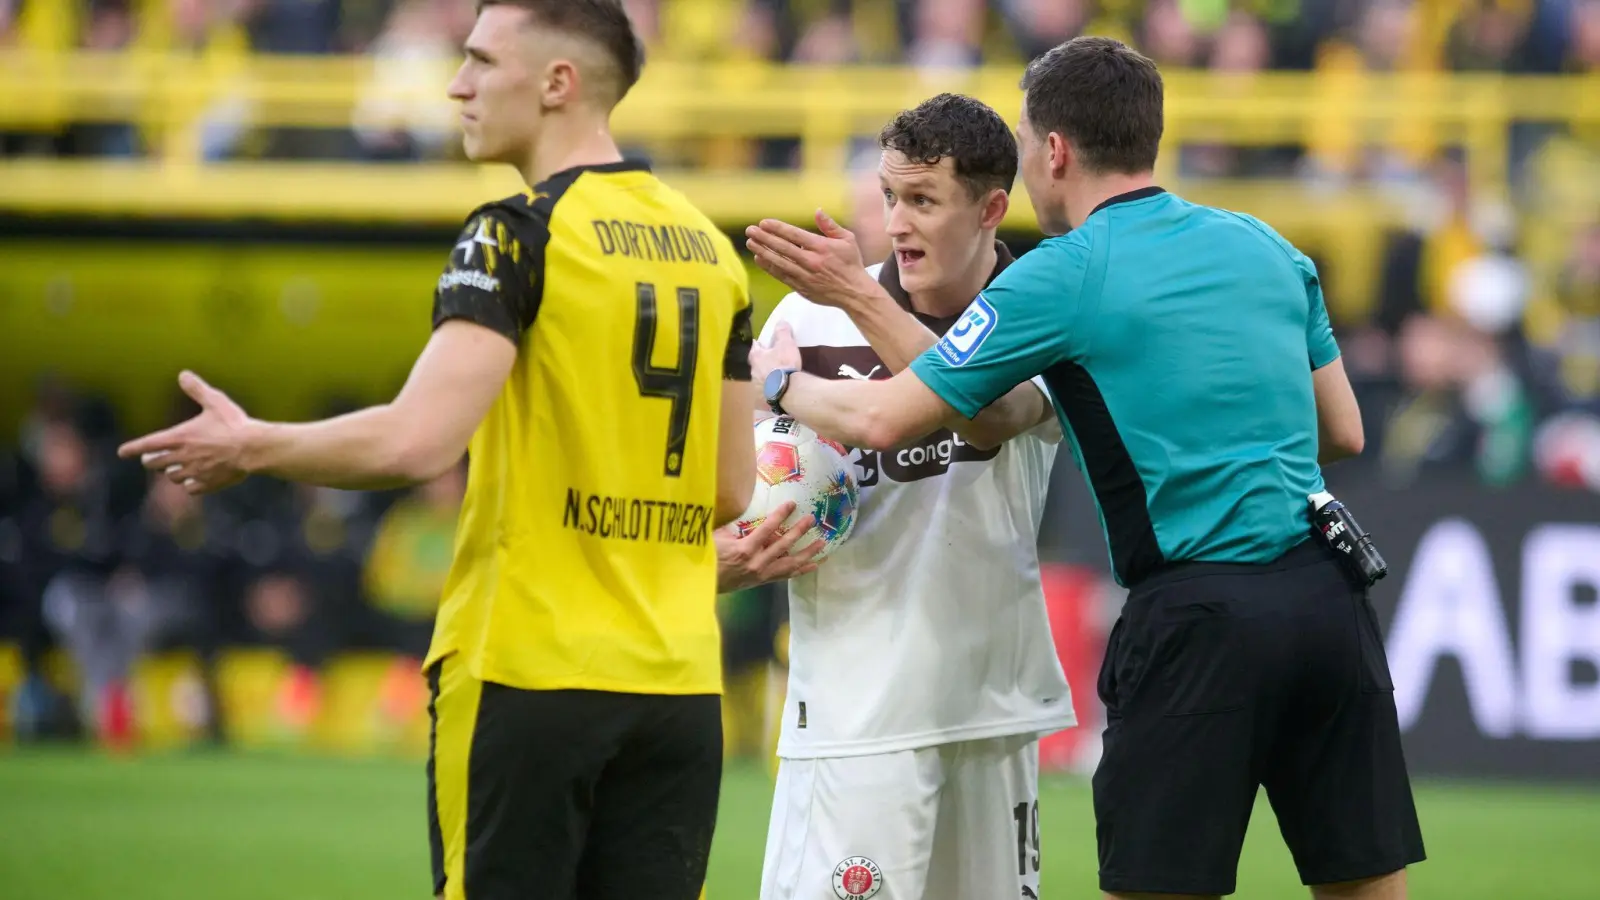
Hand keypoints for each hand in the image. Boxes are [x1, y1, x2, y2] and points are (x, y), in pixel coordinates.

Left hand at [117, 371, 256, 494]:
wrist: (253, 448)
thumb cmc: (234, 424)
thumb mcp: (215, 402)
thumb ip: (197, 389)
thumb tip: (183, 375)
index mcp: (179, 437)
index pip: (146, 444)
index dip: (132, 449)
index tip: (122, 452)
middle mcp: (182, 457)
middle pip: (155, 463)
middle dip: (151, 461)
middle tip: (151, 459)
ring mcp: (194, 472)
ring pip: (173, 477)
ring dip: (172, 472)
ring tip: (175, 469)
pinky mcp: (208, 483)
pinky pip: (191, 489)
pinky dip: (190, 485)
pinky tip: (195, 481)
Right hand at [716, 501, 826, 592]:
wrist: (703, 584)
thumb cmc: (708, 557)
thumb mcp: (716, 537)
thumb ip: (732, 525)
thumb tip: (744, 508)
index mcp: (745, 549)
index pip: (767, 529)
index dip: (780, 515)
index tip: (792, 504)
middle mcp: (757, 563)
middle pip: (784, 545)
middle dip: (799, 531)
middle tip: (812, 519)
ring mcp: (762, 574)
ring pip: (790, 564)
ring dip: (808, 553)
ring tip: (823, 544)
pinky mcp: (763, 581)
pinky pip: (786, 575)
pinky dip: (801, 570)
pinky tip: (814, 565)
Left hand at [745, 210, 878, 308]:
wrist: (855, 293)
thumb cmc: (851, 264)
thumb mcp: (847, 240)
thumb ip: (830, 225)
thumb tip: (817, 211)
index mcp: (821, 247)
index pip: (794, 235)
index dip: (777, 228)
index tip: (764, 222)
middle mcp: (811, 261)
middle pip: (783, 248)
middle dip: (764, 238)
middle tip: (750, 230)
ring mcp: (805, 276)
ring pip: (779, 262)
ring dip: (763, 251)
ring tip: (751, 242)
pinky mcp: (801, 288)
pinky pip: (782, 276)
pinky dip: (769, 267)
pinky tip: (760, 259)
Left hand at [750, 321, 802, 385]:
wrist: (786, 391)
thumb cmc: (784, 365)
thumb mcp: (786, 344)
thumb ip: (783, 332)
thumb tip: (781, 322)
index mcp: (756, 357)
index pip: (754, 348)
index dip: (757, 345)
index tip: (759, 343)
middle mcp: (753, 372)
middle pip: (756, 364)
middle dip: (762, 362)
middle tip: (770, 360)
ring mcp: (757, 387)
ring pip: (759, 378)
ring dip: (765, 376)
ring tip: (774, 376)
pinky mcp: (763, 398)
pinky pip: (766, 391)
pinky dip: (770, 388)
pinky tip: (776, 389)